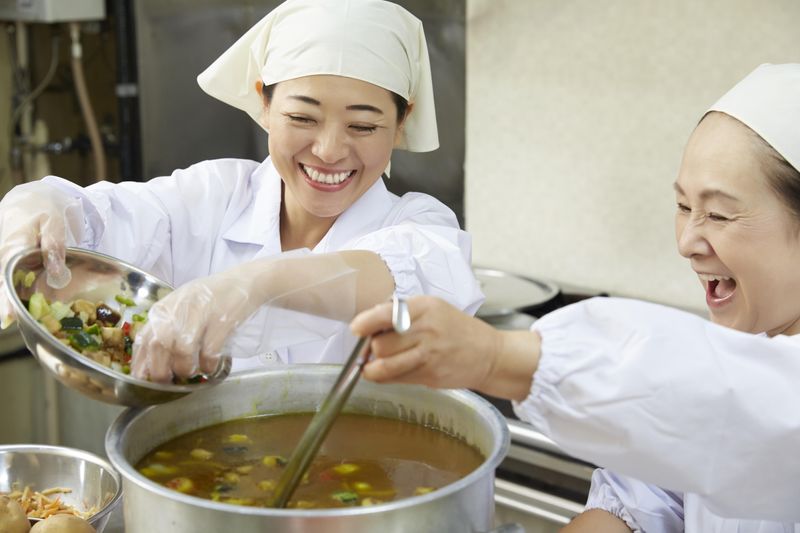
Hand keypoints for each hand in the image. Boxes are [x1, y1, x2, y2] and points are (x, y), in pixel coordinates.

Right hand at [0, 181, 83, 327]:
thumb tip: (56, 273)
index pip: (8, 273)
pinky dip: (13, 292)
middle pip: (2, 282)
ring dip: (7, 299)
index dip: (7, 295)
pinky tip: (16, 309)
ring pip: (4, 282)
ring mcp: (5, 260)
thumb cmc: (43, 210)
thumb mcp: (53, 223)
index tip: (9, 314)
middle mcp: (5, 254)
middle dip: (4, 303)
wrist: (29, 200)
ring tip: (9, 320)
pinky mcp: (10, 263)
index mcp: (15, 244)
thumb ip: (53, 246)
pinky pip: (9, 279)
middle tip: (7, 322)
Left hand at [131, 269, 256, 382]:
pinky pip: (209, 352)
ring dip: (186, 368)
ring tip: (193, 372)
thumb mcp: (180, 307)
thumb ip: (165, 328)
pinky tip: (211, 367)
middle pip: (159, 346)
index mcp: (164, 309)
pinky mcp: (221, 321)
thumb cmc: (209, 298)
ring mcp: (200, 314)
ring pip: (183, 351)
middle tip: (170, 380)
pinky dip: (208, 365)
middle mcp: (178, 310)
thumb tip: (153, 362)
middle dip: (161, 372)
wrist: (242, 282)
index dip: (141, 363)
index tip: (145, 379)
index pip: (143, 339)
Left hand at [351, 295, 500, 389]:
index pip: (385, 314)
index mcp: (425, 307)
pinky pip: (396, 379)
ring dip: (372, 368)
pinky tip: (390, 372)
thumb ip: (402, 313)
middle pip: (380, 344)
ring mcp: (429, 355)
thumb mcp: (433, 308)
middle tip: (373, 348)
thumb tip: (367, 322)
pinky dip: (386, 377)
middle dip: (371, 348)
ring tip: (373, 365)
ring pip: (384, 365)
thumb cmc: (456, 329)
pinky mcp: (429, 376)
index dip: (365, 323)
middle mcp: (426, 330)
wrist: (489, 354)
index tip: (356, 329)